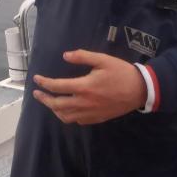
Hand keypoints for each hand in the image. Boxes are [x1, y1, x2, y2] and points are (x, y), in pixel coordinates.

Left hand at [32, 49, 146, 124]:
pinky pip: (77, 121)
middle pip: (57, 105)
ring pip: (65, 116)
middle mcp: (84, 102)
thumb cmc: (121, 72)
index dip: (44, 83)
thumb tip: (65, 56)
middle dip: (44, 99)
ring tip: (49, 102)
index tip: (37, 79)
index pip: (57, 87)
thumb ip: (83, 56)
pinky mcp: (97, 118)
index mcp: (84, 87)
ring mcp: (90, 113)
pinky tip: (66, 109)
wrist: (140, 90)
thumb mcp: (103, 59)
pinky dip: (67, 116)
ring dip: (54, 109)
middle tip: (36, 94)